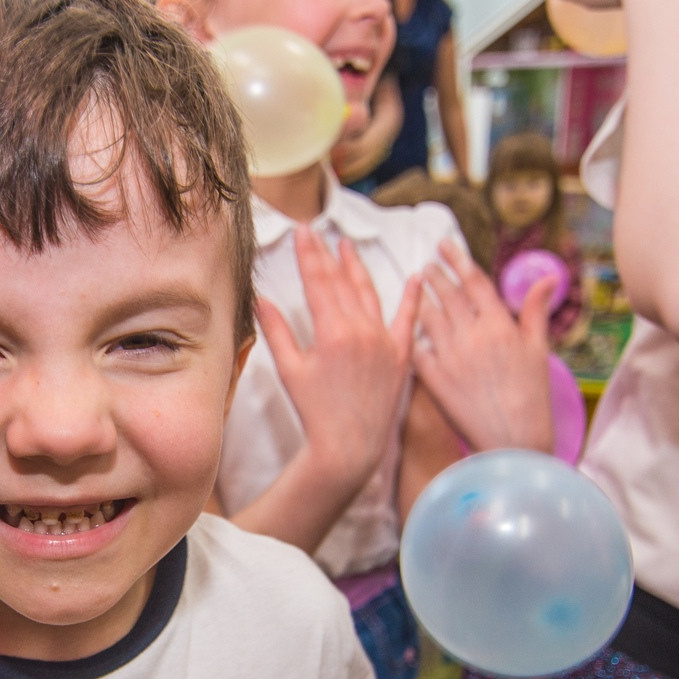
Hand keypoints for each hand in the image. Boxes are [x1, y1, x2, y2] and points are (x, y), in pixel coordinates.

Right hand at [259, 227, 418, 492]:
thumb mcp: (290, 370)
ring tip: (348, 247)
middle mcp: (362, 331)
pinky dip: (413, 298)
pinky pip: (408, 320)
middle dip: (327, 254)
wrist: (349, 447)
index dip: (309, 253)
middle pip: (342, 282)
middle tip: (318, 232)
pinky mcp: (401, 356)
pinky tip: (416, 277)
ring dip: (358, 268)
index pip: (318, 281)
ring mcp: (384, 342)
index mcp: (332, 331)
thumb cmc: (315, 412)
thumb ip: (277, 331)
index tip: (302, 231)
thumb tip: (261, 300)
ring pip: (370, 294)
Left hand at [411, 245, 556, 451]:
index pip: (473, 281)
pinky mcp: (434, 379)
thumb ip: (536, 310)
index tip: (444, 246)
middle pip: (446, 295)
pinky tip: (407, 328)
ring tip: (416, 289)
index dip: (457, 259)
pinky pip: (416, 348)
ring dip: (420, 299)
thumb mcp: (538, 349)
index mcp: (498, 325)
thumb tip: (548, 277)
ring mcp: (450, 356)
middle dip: (435, 276)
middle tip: (426, 265)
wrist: (513, 439)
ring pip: (428, 317)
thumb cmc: (531, 396)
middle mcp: (471, 335)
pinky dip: (412, 335)